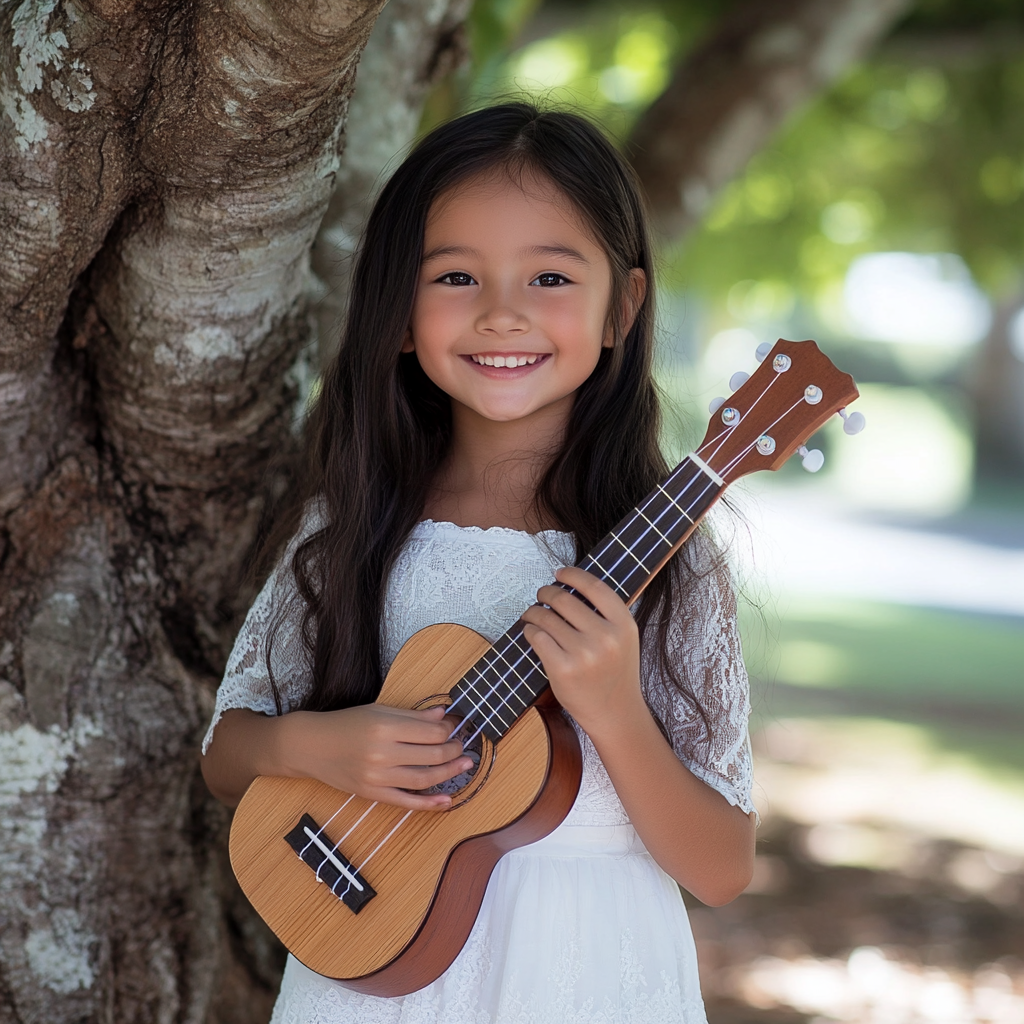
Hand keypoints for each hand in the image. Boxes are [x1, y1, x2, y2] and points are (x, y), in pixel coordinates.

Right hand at [281, 704, 472, 810]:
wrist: (312, 746)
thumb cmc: (346, 723)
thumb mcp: (379, 710)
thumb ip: (413, 715)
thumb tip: (444, 714)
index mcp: (385, 726)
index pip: (432, 732)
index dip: (450, 730)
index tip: (456, 726)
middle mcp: (382, 753)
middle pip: (432, 755)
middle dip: (454, 750)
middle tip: (464, 746)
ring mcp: (377, 777)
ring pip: (424, 779)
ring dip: (449, 774)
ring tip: (464, 766)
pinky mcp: (372, 794)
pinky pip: (406, 802)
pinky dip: (429, 804)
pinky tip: (447, 801)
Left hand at [521, 566, 644, 736]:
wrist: (615, 713)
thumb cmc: (615, 672)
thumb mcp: (623, 639)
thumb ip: (605, 614)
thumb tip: (570, 585)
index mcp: (623, 624)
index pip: (593, 586)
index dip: (572, 575)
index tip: (559, 573)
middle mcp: (605, 637)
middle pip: (564, 599)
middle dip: (546, 592)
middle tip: (541, 595)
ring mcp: (584, 654)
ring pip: (546, 617)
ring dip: (533, 612)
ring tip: (532, 615)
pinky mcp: (563, 669)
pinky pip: (537, 637)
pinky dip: (530, 631)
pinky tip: (532, 632)